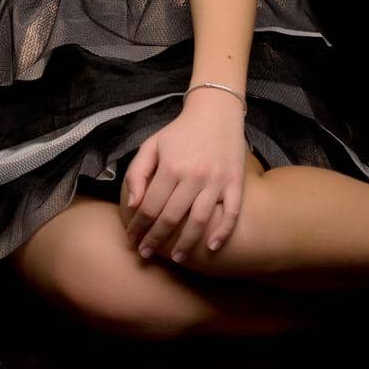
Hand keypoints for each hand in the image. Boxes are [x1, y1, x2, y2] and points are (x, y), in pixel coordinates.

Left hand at [122, 92, 247, 263]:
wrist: (216, 111)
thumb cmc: (180, 131)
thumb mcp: (152, 145)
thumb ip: (137, 173)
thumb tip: (133, 204)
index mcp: (171, 167)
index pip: (150, 207)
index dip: (139, 226)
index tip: (132, 239)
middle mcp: (194, 176)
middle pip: (171, 218)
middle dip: (156, 239)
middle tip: (147, 253)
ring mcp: (217, 180)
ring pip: (199, 221)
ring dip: (186, 243)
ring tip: (176, 257)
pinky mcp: (235, 182)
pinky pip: (231, 212)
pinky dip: (223, 231)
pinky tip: (212, 246)